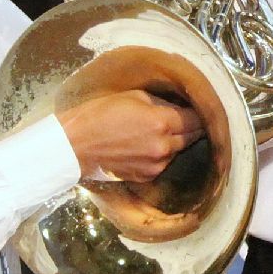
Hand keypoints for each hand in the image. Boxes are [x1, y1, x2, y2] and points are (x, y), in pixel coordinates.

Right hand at [57, 89, 202, 180]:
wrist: (75, 145)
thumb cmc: (100, 114)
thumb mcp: (134, 97)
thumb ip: (162, 103)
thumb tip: (179, 106)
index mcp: (162, 123)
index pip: (196, 118)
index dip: (197, 112)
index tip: (194, 108)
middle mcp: (164, 146)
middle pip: (193, 136)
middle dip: (191, 126)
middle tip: (184, 118)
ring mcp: (157, 164)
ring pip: (179, 150)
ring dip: (176, 141)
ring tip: (159, 132)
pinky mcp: (148, 176)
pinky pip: (164, 163)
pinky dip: (161, 154)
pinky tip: (145, 146)